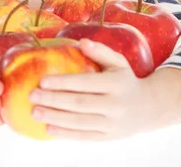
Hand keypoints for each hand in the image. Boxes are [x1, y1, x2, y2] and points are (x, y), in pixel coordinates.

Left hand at [29, 38, 152, 140]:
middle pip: (80, 104)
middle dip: (54, 100)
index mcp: (116, 84)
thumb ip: (101, 51)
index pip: (86, 83)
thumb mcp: (118, 62)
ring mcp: (112, 124)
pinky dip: (66, 134)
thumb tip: (81, 42)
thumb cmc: (125, 80)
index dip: (64, 82)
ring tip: (35, 112)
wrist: (148, 108)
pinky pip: (84, 137)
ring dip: (55, 118)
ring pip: (80, 122)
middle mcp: (115, 105)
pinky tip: (49, 128)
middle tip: (32, 96)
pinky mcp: (108, 138)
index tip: (42, 80)